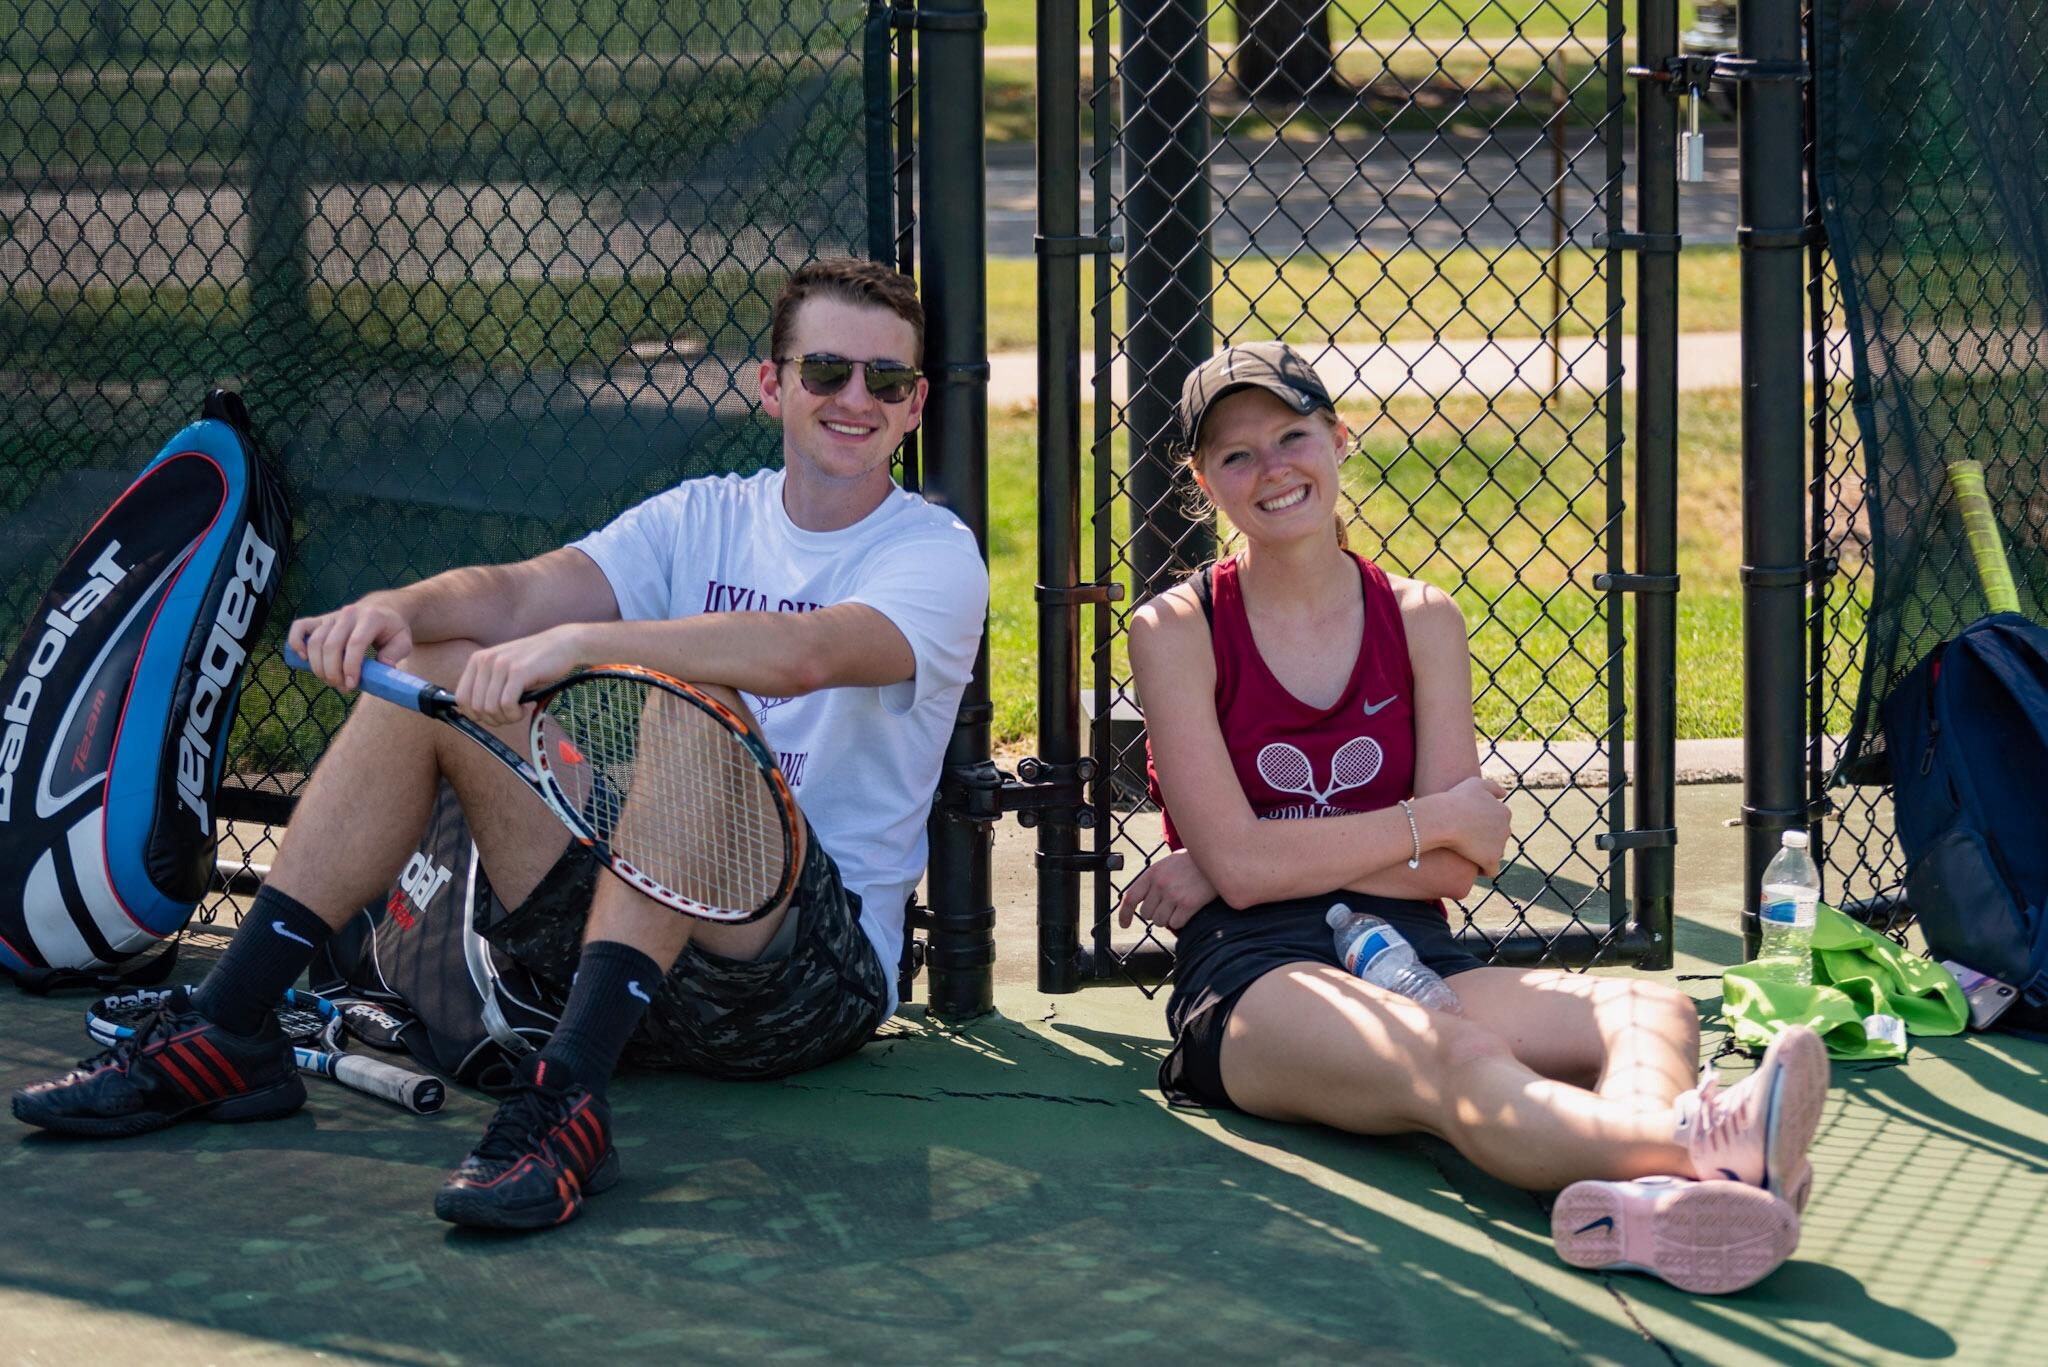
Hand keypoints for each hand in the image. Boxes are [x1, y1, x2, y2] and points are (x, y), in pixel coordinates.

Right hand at [288, 592, 412, 691]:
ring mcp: (332, 616)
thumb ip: (394, 654)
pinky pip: (300, 627)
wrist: (382, 608)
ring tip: (330, 681)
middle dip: (333, 672)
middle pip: (331, 645)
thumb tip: (383, 668)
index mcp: (371, 618)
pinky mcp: (320, 619)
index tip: (352, 685)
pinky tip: (303, 659)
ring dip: (318, 666)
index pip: (355, 643)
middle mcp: (348, 614)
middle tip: (342, 687)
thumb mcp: (402, 641)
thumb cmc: (392, 629)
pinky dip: (296, 643)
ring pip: (315, 641)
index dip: (351, 666)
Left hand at [456, 626, 590, 725]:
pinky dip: (516, 714)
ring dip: (507, 717)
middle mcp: (485, 660)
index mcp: (478, 660)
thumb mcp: (504, 669)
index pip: (461, 698)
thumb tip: (475, 713)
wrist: (562, 644)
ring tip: (521, 710)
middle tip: (512, 715)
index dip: (474, 715)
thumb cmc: (534, 662)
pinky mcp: (518, 671)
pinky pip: (507, 705)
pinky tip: (528, 707)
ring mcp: (501, 665)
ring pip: (491, 708)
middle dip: (494, 719)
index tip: (492, 716)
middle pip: (476, 707)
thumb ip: (488, 684)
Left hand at [1115, 850, 1217, 933]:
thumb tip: (1142, 900)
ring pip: (1160, 921)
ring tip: (1180, 907)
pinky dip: (1181, 921)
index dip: (1124, 914)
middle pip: (1146, 914)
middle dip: (1155, 914)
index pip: (1130, 897)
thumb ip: (1154, 879)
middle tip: (1169, 906)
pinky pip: (1176, 924)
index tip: (1124, 924)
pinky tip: (1189, 910)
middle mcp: (1160, 884)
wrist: (1217, 860)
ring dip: (1168, 918)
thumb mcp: (1168, 864)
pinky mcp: (1189, 904)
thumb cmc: (1194, 862)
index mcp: (1153, 873)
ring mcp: (1174, 894)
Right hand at [1428, 775, 1511, 876]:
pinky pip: (1491, 870)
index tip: (1467, 827)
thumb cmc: (1455, 799)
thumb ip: (1492, 786)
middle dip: (1485, 840)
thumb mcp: (1474, 783)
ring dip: (1482, 854)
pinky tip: (1469, 866)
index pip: (1498, 823)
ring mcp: (1500, 846)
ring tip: (1463, 852)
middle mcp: (1506, 829)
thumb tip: (1505, 794)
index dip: (1482, 826)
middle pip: (1497, 839)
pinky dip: (1482, 870)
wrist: (1444, 818)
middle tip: (1463, 839)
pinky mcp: (1490, 860)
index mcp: (1504, 812)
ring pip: (1494, 854)